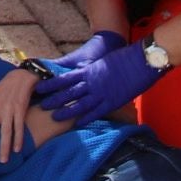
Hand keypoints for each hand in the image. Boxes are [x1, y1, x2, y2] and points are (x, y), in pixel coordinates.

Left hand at [34, 30, 161, 122]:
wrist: (140, 61)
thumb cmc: (122, 57)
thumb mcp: (102, 61)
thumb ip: (91, 69)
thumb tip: (80, 71)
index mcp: (88, 71)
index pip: (65, 78)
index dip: (52, 83)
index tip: (40, 86)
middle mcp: (92, 82)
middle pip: (69, 92)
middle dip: (55, 99)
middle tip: (42, 104)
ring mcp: (102, 93)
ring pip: (80, 104)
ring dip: (67, 111)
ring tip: (55, 117)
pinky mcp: (112, 101)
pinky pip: (97, 112)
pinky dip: (87, 118)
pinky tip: (78, 123)